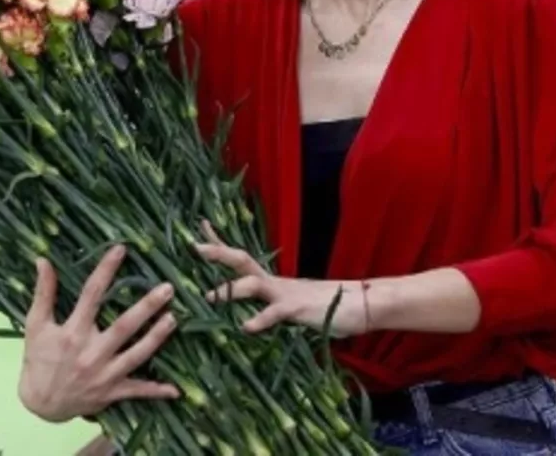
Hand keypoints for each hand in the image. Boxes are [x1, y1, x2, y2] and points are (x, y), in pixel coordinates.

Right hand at [18, 245, 180, 422]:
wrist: (40, 404)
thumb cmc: (38, 359)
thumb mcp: (35, 325)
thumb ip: (43, 292)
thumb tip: (43, 260)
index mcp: (73, 332)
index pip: (92, 295)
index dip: (106, 270)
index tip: (120, 250)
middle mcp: (92, 352)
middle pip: (124, 326)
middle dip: (147, 307)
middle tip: (167, 288)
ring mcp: (104, 374)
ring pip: (137, 354)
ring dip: (157, 337)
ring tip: (174, 318)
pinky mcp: (112, 393)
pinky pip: (138, 392)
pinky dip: (156, 391)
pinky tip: (176, 389)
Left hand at [196, 222, 368, 337]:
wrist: (361, 304)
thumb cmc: (325, 306)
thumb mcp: (291, 306)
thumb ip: (270, 308)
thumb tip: (247, 318)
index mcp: (270, 282)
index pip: (239, 258)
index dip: (219, 243)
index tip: (200, 227)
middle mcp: (273, 283)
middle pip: (241, 261)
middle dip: (218, 252)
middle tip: (194, 246)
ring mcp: (285, 294)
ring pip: (252, 284)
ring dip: (230, 290)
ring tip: (209, 297)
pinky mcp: (297, 310)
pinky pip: (275, 314)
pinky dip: (260, 320)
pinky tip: (246, 328)